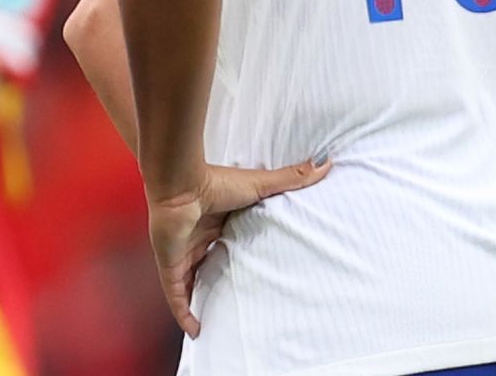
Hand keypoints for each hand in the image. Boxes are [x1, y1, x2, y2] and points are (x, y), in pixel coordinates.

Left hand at [147, 158, 331, 336]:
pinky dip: (184, 313)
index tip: (253, 270)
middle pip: (207, 266)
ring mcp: (181, 253)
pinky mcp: (170, 266)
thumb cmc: (216, 182)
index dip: (235, 257)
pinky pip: (176, 296)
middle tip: (237, 301)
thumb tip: (325, 164)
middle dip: (217, 283)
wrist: (180, 184)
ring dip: (200, 302)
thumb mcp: (260, 185)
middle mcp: (195, 239)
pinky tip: (196, 331)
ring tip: (217, 321)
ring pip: (189, 284)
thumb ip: (291, 179)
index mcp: (214, 222)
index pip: (224, 244)